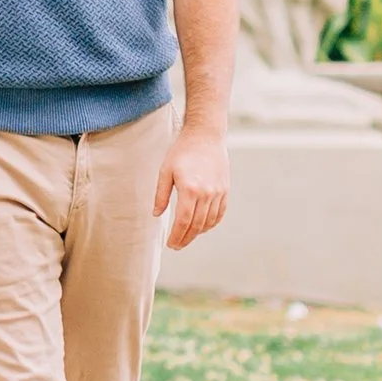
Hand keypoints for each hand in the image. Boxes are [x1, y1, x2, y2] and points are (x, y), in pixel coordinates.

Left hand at [155, 125, 228, 248]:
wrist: (205, 136)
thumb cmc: (182, 151)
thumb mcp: (165, 171)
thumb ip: (161, 195)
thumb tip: (156, 214)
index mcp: (190, 189)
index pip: (183, 222)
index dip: (177, 236)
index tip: (171, 244)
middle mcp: (206, 193)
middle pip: (197, 226)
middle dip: (186, 239)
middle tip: (177, 245)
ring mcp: (218, 192)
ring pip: (209, 222)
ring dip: (198, 233)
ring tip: (187, 236)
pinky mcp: (225, 190)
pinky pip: (219, 213)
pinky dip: (211, 223)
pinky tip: (202, 226)